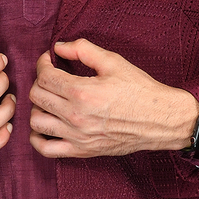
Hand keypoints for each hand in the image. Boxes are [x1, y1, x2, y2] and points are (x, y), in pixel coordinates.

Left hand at [29, 39, 198, 157]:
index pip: (44, 76)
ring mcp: (77, 136)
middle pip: (37, 97)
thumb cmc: (140, 90)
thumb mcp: (113, 61)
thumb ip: (82, 49)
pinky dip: (37, 138)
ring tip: (50, 100)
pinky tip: (45, 126)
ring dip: (38, 107)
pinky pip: (46, 150)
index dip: (42, 64)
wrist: (161, 120)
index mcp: (82, 92)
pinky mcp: (82, 151)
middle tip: (52, 77)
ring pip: (36, 122)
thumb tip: (58, 47)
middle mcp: (75, 116)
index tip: (49, 61)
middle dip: (40, 82)